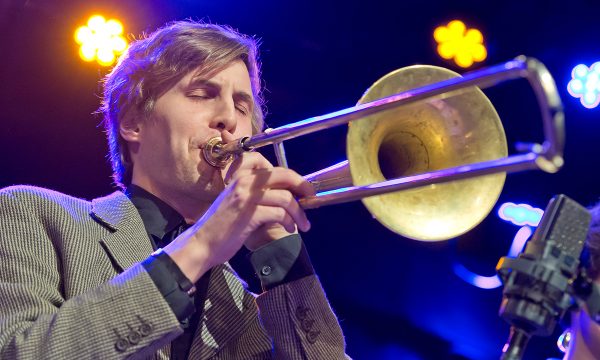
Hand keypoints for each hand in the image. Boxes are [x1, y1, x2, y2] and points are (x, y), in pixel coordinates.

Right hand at [163, 152, 313, 282]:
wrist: (202, 244)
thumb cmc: (221, 227)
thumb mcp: (237, 202)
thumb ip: (256, 194)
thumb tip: (286, 194)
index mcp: (239, 176)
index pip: (270, 165)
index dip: (289, 174)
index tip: (299, 186)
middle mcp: (243, 182)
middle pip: (283, 175)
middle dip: (302, 186)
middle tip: (310, 197)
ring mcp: (246, 197)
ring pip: (286, 197)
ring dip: (299, 212)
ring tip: (302, 224)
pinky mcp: (250, 214)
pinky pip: (280, 213)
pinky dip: (289, 221)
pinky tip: (289, 229)